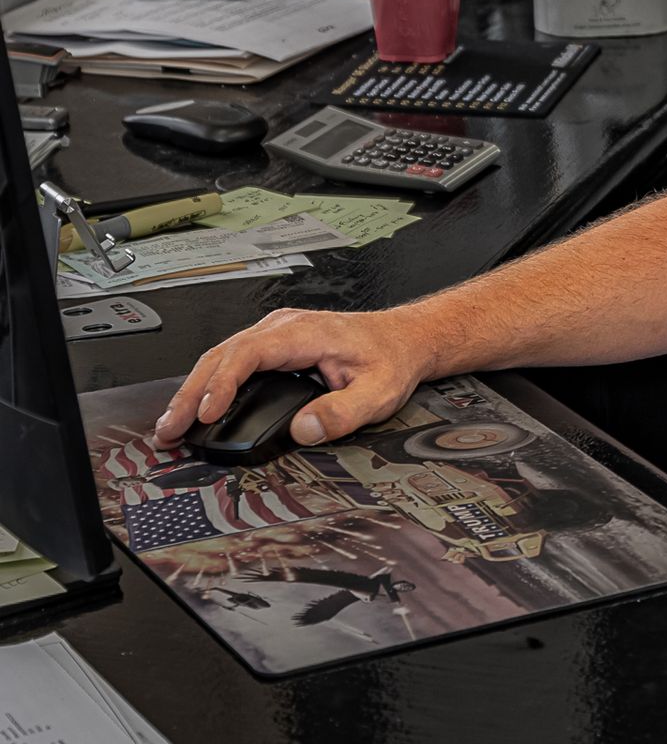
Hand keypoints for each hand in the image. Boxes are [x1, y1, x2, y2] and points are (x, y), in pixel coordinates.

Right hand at [154, 307, 436, 448]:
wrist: (406, 339)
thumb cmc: (392, 359)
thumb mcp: (378, 392)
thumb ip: (342, 412)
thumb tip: (304, 430)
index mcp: (305, 333)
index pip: (249, 353)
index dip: (222, 384)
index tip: (206, 414)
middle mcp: (285, 327)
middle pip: (223, 354)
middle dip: (191, 394)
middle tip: (170, 430)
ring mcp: (278, 333)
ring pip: (221, 356)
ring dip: (194, 390)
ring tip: (172, 425)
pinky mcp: (275, 345)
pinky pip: (232, 360)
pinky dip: (209, 384)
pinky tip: (198, 408)